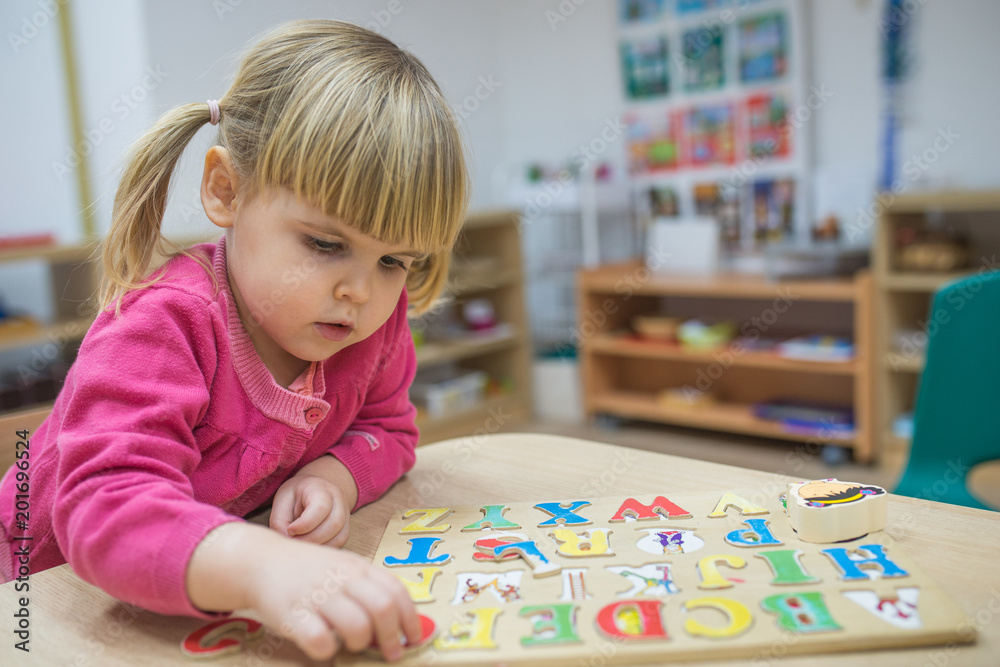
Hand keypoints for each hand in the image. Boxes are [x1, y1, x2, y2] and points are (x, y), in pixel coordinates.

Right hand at [189, 523, 420, 661]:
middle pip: (383, 609)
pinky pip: (320, 641)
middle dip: (392, 637)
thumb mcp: (344, 569)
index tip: (414, 638)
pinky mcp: (293, 614)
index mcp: (358, 567)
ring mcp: (317, 595)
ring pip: (357, 626)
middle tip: (391, 652)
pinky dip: (327, 650)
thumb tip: (398, 625)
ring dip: (362, 643)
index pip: (396, 591)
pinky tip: (324, 645)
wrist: (263, 562)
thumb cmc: (310, 571)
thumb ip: (369, 590)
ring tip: (354, 645)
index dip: (411, 619)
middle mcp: (341, 578)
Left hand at [270, 473, 349, 546]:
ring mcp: (345, 514)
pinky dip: (325, 549)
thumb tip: (288, 543)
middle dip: (312, 539)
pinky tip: (311, 548)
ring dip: (319, 546)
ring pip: (340, 536)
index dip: (305, 524)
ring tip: (302, 547)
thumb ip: (280, 522)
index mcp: (321, 488)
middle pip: (334, 524)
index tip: (290, 530)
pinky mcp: (345, 528)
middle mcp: (338, 499)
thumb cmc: (294, 496)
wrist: (310, 490)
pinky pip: (340, 543)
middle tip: (294, 543)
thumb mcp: (281, 502)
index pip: (321, 508)